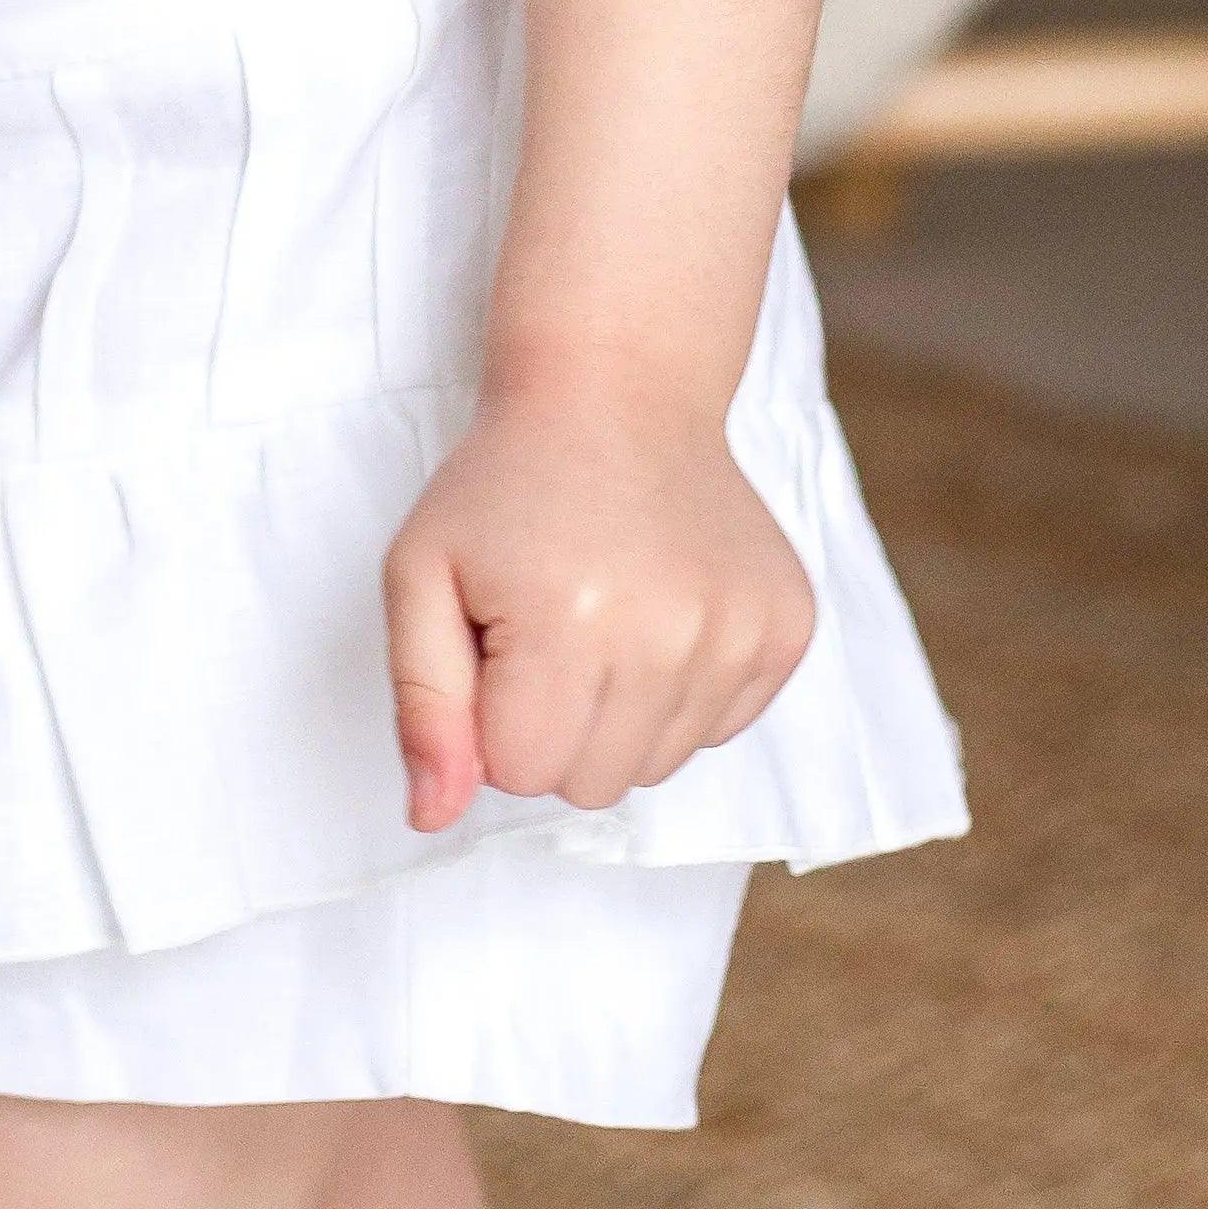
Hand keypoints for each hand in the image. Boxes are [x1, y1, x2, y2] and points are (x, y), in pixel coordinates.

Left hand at [383, 382, 817, 835]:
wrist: (618, 390)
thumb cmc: (504, 484)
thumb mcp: (420, 575)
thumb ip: (424, 707)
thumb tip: (434, 818)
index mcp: (571, 624)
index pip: (523, 773)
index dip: (494, 718)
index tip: (499, 641)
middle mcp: (672, 636)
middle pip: (594, 784)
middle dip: (555, 725)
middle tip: (546, 628)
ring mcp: (742, 633)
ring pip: (658, 767)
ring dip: (619, 712)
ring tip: (603, 614)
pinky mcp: (787, 627)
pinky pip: (719, 730)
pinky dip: (680, 690)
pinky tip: (659, 608)